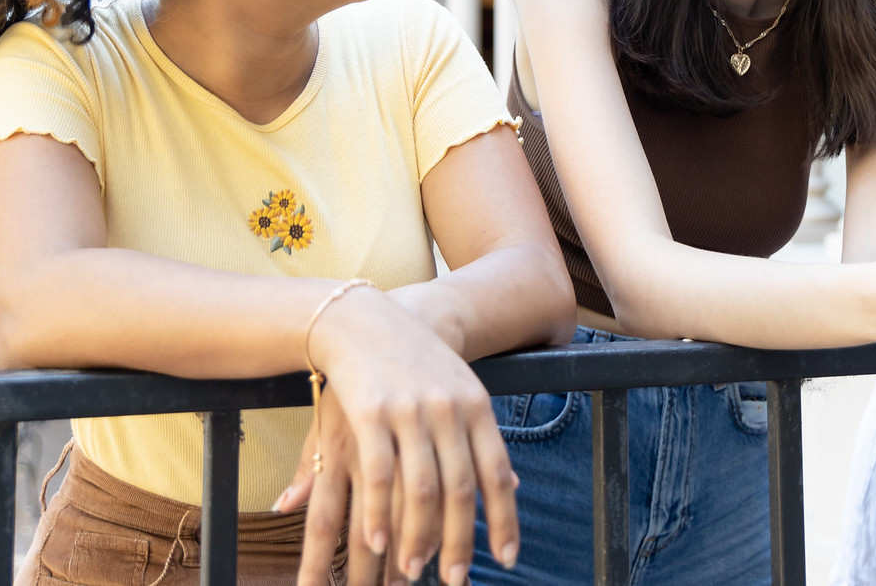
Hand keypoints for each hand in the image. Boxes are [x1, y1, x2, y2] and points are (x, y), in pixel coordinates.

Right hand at [273, 287, 518, 585]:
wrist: (362, 317)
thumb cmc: (414, 361)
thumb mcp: (459, 390)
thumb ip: (480, 441)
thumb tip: (513, 486)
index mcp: (476, 406)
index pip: (497, 472)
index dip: (504, 519)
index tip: (506, 559)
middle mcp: (448, 409)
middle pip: (461, 490)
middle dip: (459, 543)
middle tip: (454, 580)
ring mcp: (410, 410)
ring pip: (422, 489)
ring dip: (418, 538)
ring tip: (412, 572)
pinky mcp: (370, 412)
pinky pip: (380, 474)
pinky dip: (379, 513)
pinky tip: (376, 541)